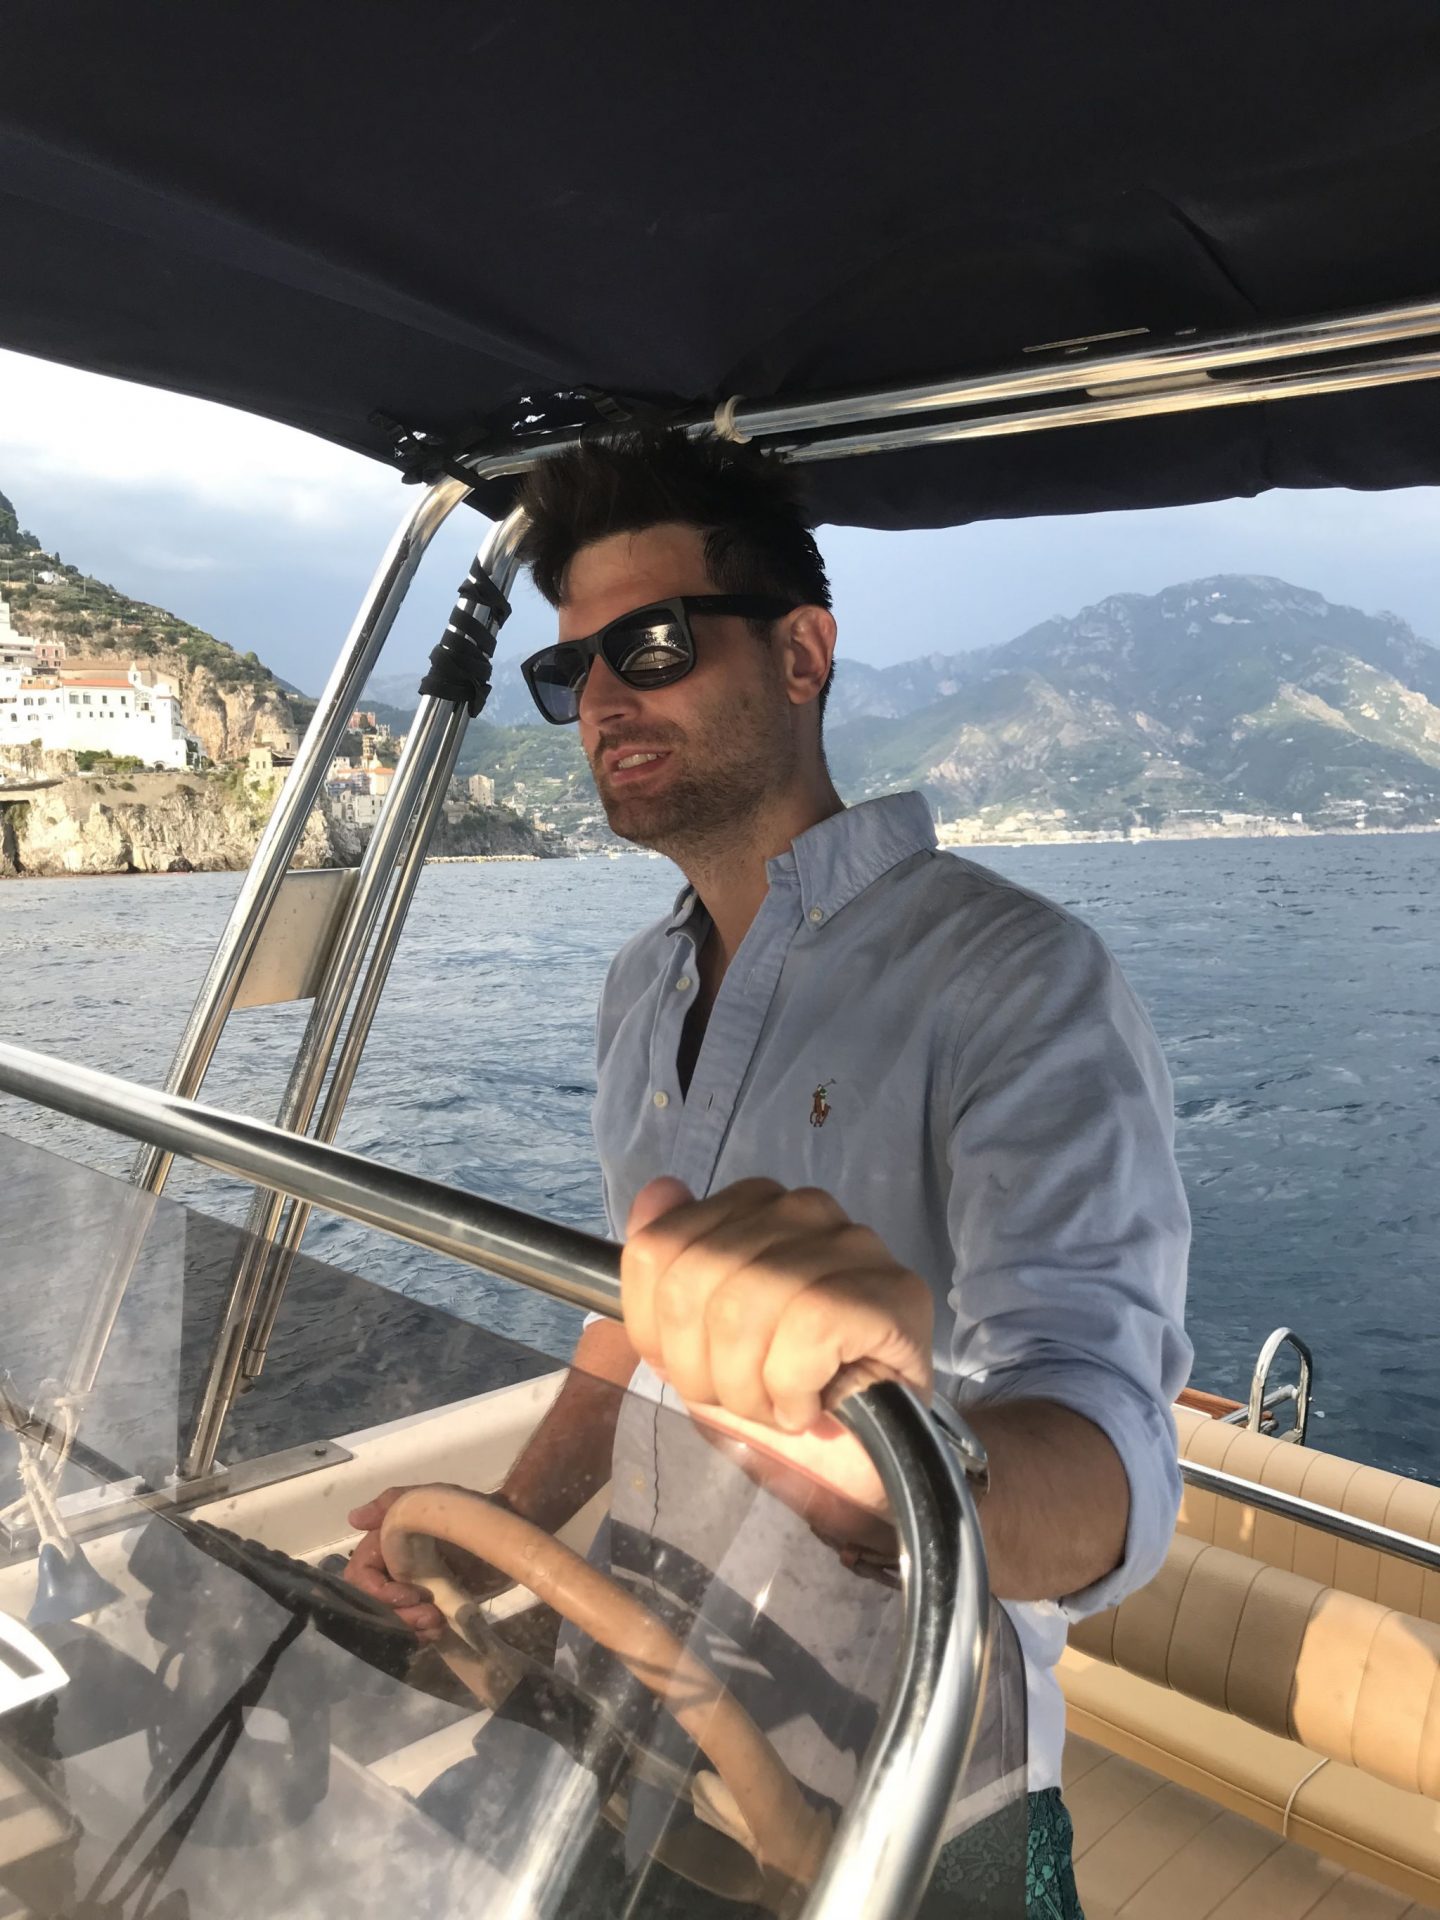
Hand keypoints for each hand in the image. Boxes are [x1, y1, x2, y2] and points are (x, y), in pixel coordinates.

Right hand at [344, 1485, 510, 1642]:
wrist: (508, 1529)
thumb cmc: (468, 1510)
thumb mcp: (430, 1499)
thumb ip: (392, 1503)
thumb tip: (354, 1519)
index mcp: (386, 1544)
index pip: (361, 1574)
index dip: (378, 1591)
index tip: (411, 1595)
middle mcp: (392, 1568)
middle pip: (372, 1602)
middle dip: (395, 1615)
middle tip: (429, 1616)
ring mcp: (412, 1588)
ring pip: (390, 1618)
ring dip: (409, 1627)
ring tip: (437, 1624)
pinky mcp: (431, 1605)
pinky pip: (412, 1626)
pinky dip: (420, 1633)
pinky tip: (439, 1630)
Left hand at [622, 1177, 933, 1516]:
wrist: (863, 1457)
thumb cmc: (780, 1388)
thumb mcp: (696, 1336)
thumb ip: (668, 1265)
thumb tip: (658, 1192)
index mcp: (752, 1207)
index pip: (658, 1247)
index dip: (655, 1329)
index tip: (692, 1369)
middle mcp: (803, 1209)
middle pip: (693, 1279)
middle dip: (701, 1368)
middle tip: (742, 1400)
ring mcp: (852, 1244)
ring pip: (741, 1306)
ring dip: (748, 1387)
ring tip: (776, 1407)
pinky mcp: (892, 1292)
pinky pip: (805, 1330)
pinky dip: (793, 1388)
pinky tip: (809, 1407)